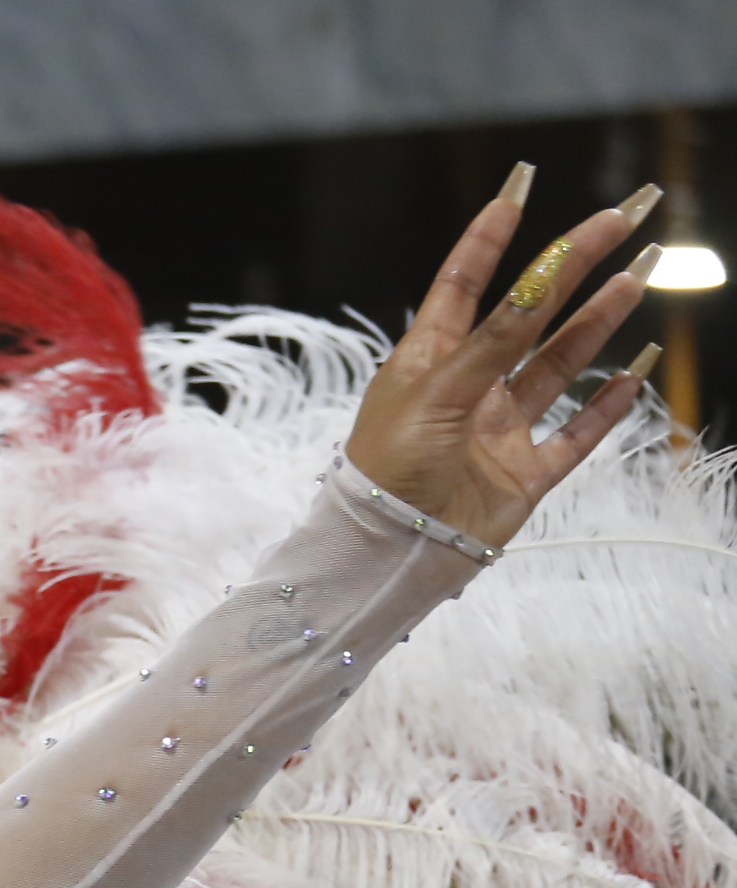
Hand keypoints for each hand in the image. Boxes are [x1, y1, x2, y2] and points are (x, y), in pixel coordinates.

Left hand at [348, 166, 664, 550]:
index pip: (461, 284)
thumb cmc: (388, 471)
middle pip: (530, 313)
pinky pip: (576, 433)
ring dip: (601, 319)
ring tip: (640, 274)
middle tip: (623, 215)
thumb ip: (491, 340)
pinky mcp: (525, 474)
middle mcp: (468, 388)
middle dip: (575, 263)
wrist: (388, 556)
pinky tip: (636, 367)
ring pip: (561, 364)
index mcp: (428, 362)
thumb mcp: (433, 392)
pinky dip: (608, 404)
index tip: (518, 189)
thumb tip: (535, 281)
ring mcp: (499, 430)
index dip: (489, 238)